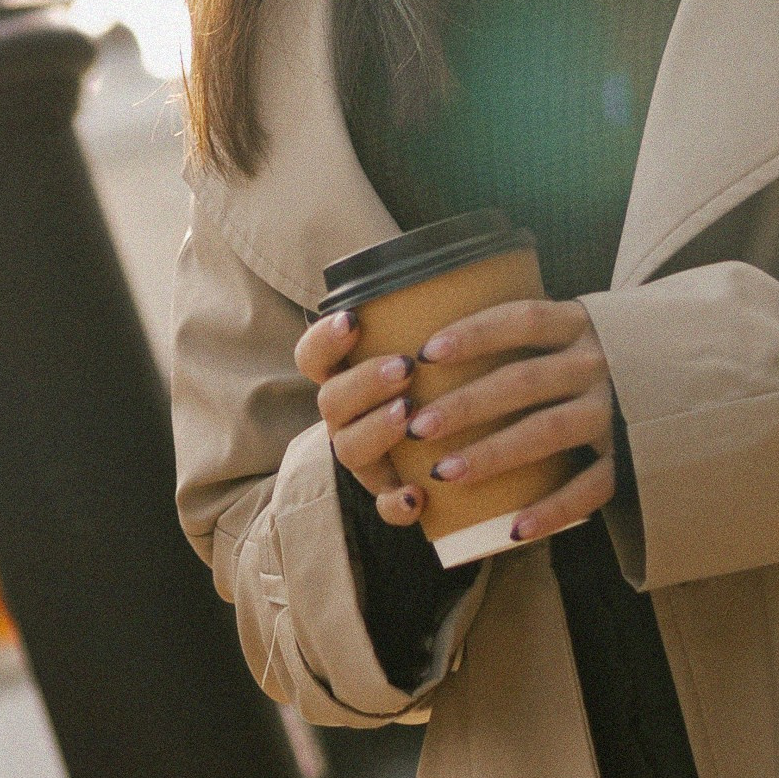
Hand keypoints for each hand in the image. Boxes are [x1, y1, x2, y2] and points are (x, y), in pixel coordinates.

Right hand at [295, 307, 428, 527]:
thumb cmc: (430, 381)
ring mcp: (364, 459)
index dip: (324, 338)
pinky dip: (395, 503)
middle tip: (405, 367)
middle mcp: (345, 418)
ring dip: (376, 430)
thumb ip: (425, 321)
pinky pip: (381, 507)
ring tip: (410, 414)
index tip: (354, 319)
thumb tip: (465, 270)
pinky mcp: (387, 495)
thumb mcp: (420, 349)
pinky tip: (418, 496)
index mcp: (345, 378)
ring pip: (348, 449)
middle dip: (365, 382)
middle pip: (331, 401)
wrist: (439, 449)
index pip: (312, 356)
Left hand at [404, 295, 615, 544]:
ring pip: (548, 432)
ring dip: (494, 453)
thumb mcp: (580, 327)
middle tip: (419, 425)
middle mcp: (598, 364)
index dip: (475, 333)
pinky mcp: (632, 457)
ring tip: (445, 473)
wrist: (692, 379)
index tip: (426, 352)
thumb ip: (532, 332)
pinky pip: (590, 488)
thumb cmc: (609, 354)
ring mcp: (616, 411)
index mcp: (580, 324)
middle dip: (467, 404)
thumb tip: (444, 346)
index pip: (523, 320)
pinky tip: (513, 529)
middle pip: (524, 381)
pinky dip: (552, 510)